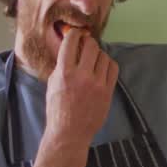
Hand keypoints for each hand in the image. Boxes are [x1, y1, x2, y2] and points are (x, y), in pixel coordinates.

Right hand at [44, 28, 116, 147]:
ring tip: (93, 58)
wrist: (70, 132)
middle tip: (86, 44)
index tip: (75, 34)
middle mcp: (82, 76)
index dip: (74, 34)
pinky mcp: (108, 92)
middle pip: (92, 46)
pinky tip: (102, 68)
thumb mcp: (53, 84)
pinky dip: (108, 64)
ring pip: (104, 56)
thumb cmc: (57, 109)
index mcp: (64, 73)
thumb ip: (61, 66)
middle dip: (88, 42)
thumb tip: (70, 50)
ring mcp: (98, 84)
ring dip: (98, 54)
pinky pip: (113, 69)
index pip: (72, 42)